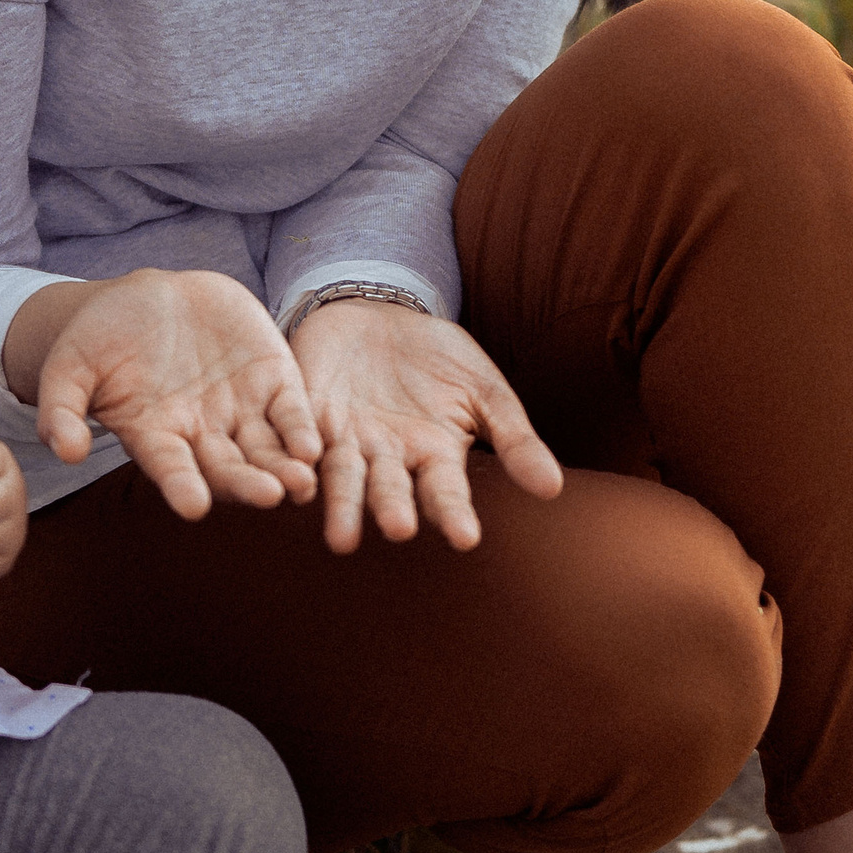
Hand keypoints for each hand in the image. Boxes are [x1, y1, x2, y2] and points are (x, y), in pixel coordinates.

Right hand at [33, 267, 322, 521]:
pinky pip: (292, 410)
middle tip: (269, 496)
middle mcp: (203, 432)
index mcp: (156, 436)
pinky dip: (303, 427)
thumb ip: (63, 409)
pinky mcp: (271, 377)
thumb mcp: (69, 368)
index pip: (171, 468)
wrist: (145, 298)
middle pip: (229, 468)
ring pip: (267, 447)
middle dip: (248, 484)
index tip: (193, 506)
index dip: (182, 486)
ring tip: (301, 483)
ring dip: (286, 467)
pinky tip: (314, 446)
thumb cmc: (98, 340)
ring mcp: (240, 408)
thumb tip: (65, 451)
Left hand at [288, 298, 561, 551]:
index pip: (446, 492)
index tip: (467, 539)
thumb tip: (553, 490)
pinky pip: (300, 438)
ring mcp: (344, 439)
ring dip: (342, 505)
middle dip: (392, 509)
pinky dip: (299, 454)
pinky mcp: (305, 414)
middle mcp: (387, 458)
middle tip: (399, 530)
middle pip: (388, 490)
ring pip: (341, 478)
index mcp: (434, 456)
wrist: (381, 313)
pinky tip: (301, 468)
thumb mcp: (486, 392)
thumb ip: (514, 440)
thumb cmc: (441, 360)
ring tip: (341, 538)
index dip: (454, 514)